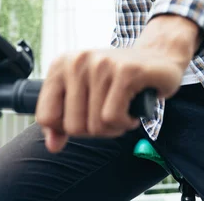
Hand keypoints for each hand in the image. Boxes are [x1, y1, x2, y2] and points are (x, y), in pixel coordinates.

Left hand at [35, 16, 199, 153]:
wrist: (158, 57)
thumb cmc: (119, 78)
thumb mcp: (84, 94)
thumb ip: (64, 119)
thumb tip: (52, 145)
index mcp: (62, 65)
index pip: (46, 116)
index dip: (66, 127)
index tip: (85, 115)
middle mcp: (78, 61)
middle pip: (73, 126)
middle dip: (95, 129)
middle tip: (110, 110)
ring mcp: (101, 64)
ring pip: (95, 125)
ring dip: (114, 127)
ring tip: (122, 107)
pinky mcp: (125, 72)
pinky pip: (113, 118)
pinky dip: (126, 123)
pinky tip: (132, 109)